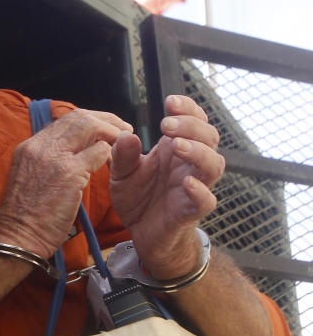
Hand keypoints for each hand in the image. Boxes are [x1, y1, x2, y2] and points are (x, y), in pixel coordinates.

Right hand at [0, 108, 131, 257]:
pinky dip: (111, 154)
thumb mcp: (30, 179)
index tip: (105, 128)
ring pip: (89, 126)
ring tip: (126, 141)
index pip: (64, 120)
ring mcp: (53, 157)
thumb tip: (72, 156)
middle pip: (78, 117)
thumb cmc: (25, 217)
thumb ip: (47, 163)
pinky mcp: (69, 173)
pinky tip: (117, 165)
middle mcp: (40, 146)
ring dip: (112, 132)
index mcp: (29, 146)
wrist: (16, 236)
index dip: (90, 120)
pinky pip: (99, 152)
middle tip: (124, 129)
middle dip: (106, 119)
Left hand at [109, 95, 223, 278]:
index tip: (169, 102)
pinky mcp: (191, 211)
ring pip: (214, 165)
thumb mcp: (122, 174)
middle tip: (166, 125)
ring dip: (199, 152)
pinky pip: (206, 200)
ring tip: (178, 146)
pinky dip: (200, 191)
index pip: (193, 121)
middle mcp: (189, 165)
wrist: (143, 233)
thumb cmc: (139, 198)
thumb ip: (122, 155)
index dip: (188, 108)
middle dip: (191, 126)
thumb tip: (126, 134)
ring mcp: (194, 187)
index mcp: (174, 150)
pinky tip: (187, 183)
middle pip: (209, 137)